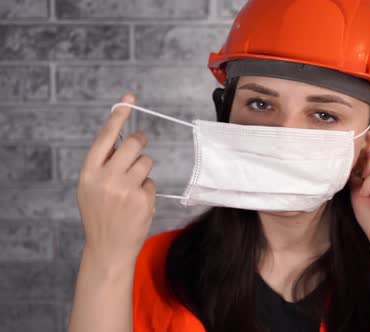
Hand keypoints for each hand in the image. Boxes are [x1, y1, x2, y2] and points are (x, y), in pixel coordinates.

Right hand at [76, 93, 155, 267]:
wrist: (108, 248)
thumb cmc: (100, 214)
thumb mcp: (91, 188)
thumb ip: (103, 165)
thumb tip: (122, 141)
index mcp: (88, 173)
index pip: (105, 137)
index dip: (118, 116)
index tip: (128, 99)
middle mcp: (106, 178)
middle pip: (132, 144)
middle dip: (139, 140)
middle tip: (142, 139)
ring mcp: (125, 189)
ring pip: (146, 162)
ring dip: (144, 170)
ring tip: (133, 188)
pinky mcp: (143, 199)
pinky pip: (151, 182)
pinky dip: (147, 190)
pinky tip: (137, 205)